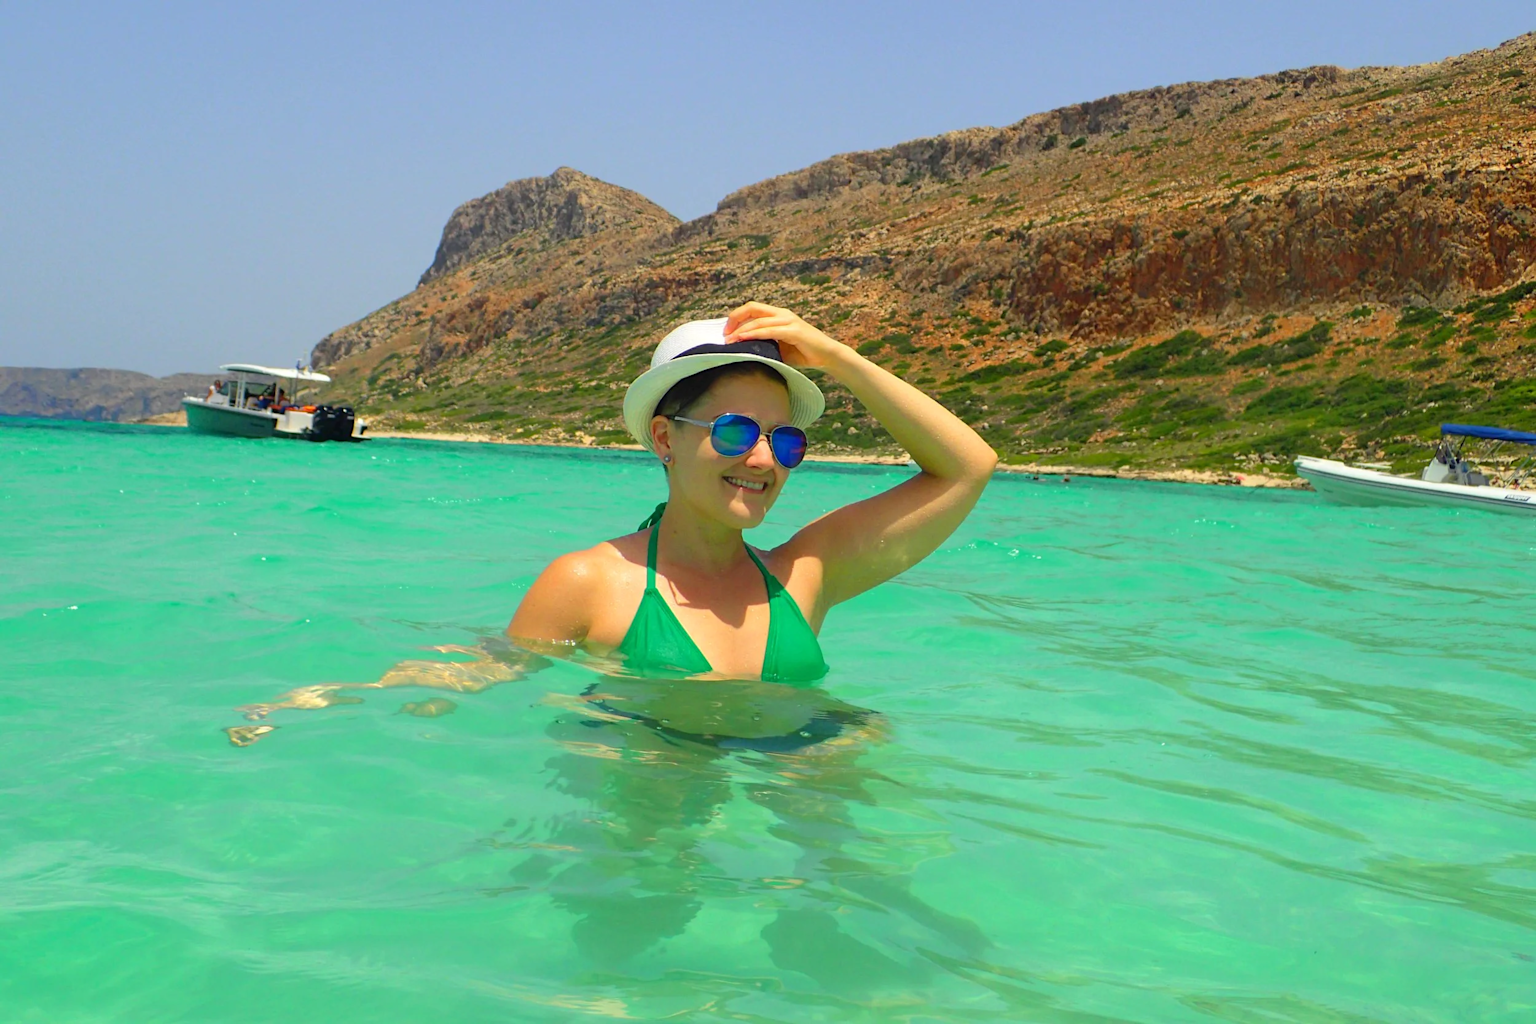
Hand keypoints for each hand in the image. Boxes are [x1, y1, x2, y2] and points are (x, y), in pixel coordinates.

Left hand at [723, 302, 846, 370]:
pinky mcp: (794, 331)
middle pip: (753, 308)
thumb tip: (743, 351)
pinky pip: (770, 331)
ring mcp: (789, 321)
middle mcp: (782, 314)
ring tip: (730, 340)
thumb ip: (764, 344)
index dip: (737, 317)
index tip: (726, 331)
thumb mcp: (778, 347)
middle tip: (724, 334)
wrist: (826, 356)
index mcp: (778, 315)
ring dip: (742, 330)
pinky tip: (744, 338)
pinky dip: (755, 334)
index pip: (753, 309)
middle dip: (735, 319)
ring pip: (759, 320)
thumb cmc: (803, 353)